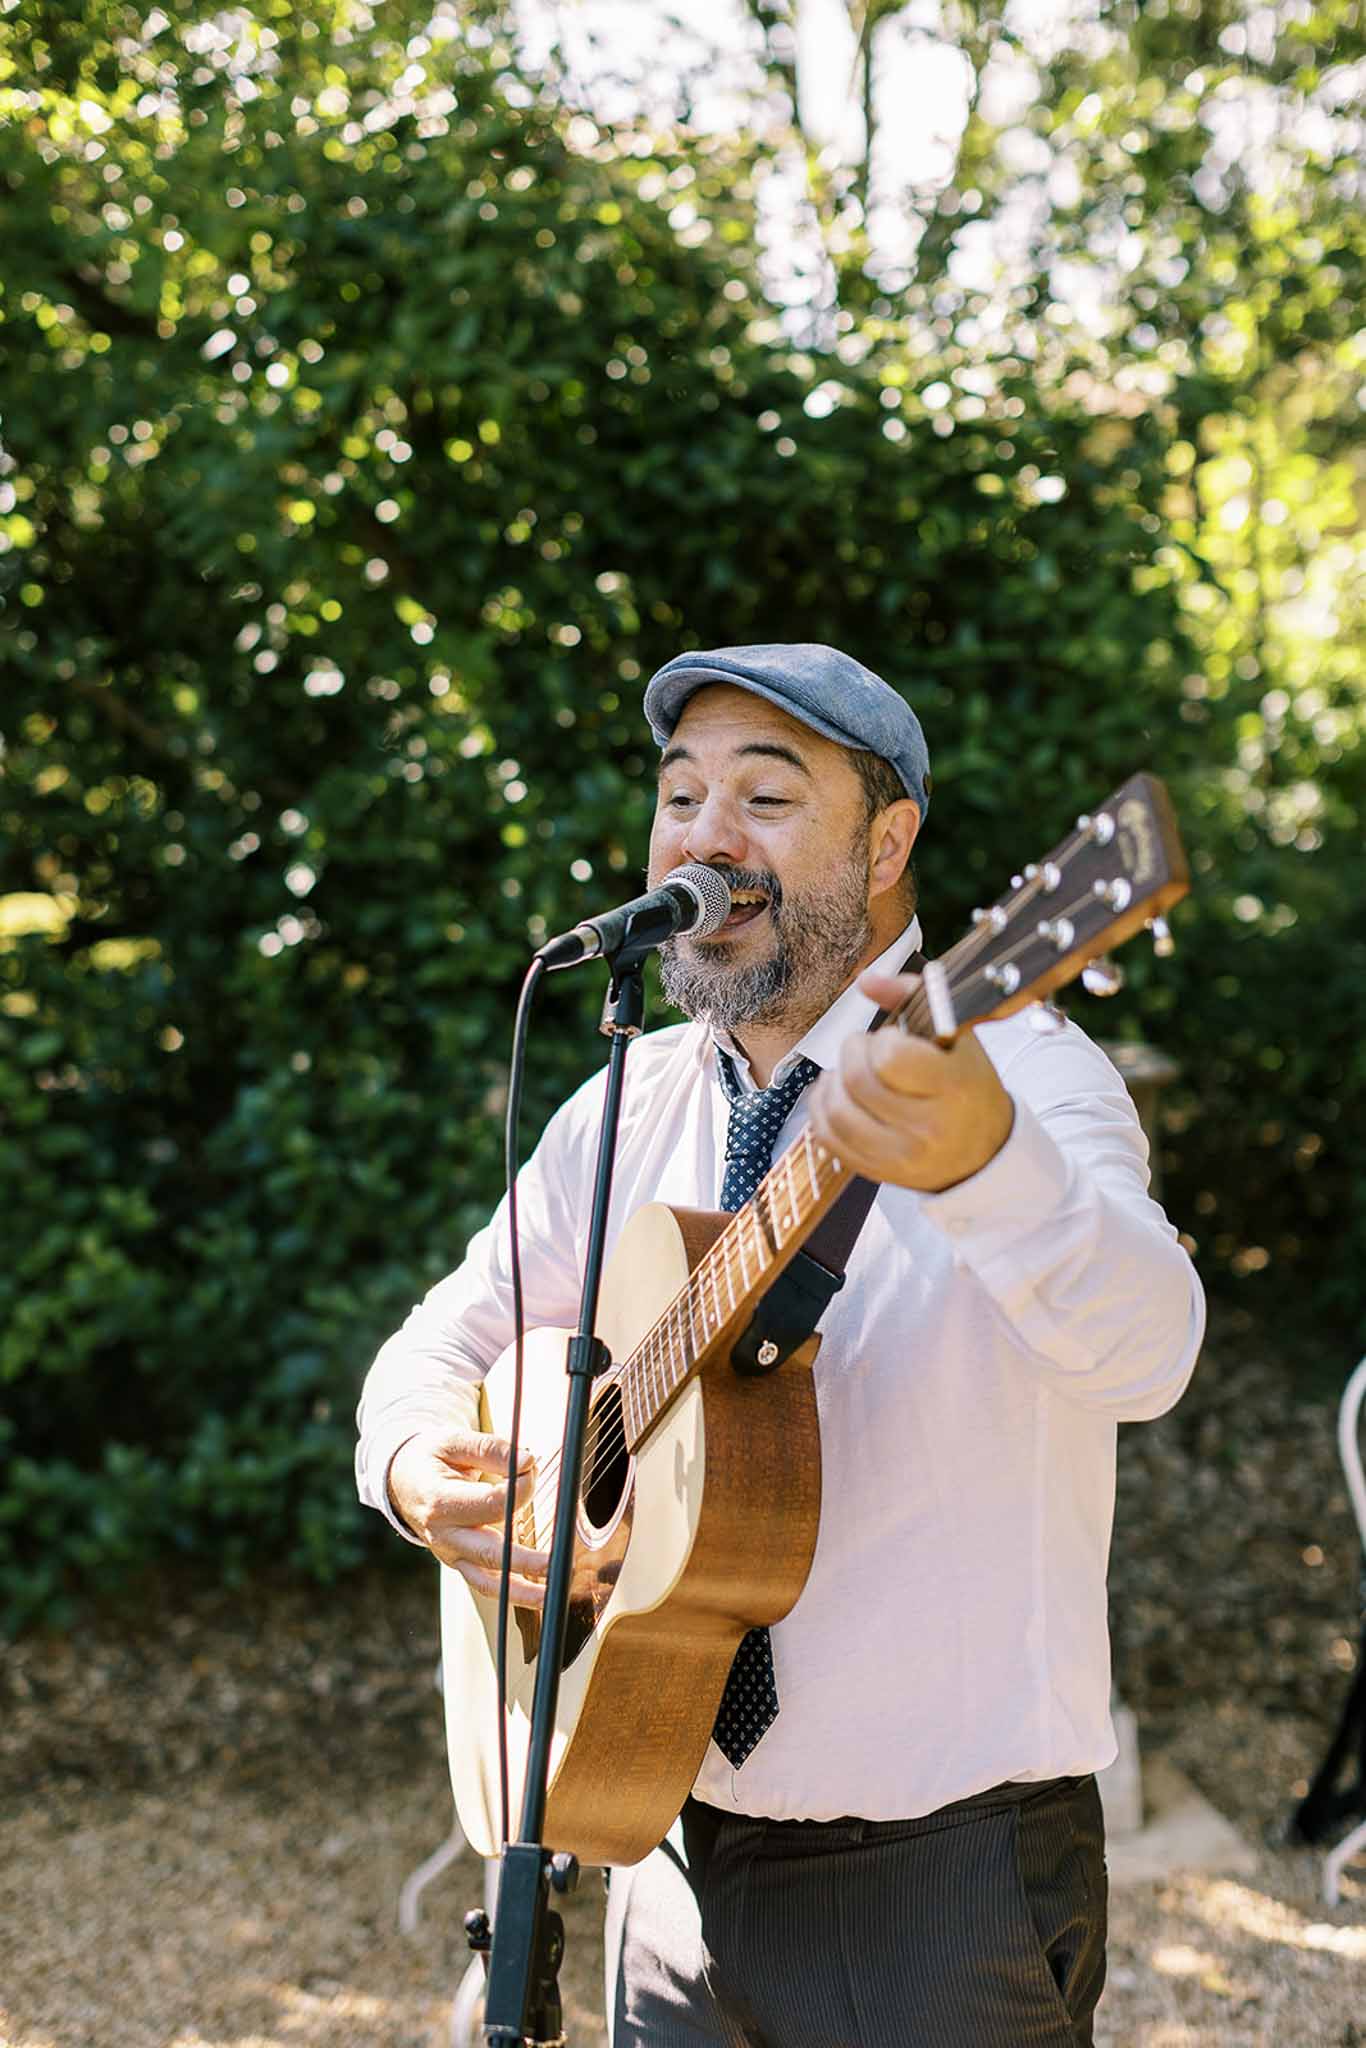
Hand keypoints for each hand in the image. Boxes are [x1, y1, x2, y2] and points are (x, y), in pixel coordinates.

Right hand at [388, 1425, 548, 1607]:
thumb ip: (491, 1449)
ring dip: (521, 1592)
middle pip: (490, 1553)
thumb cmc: (429, 1459)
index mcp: (439, 1502)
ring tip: (551, 1595)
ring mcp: (450, 1554)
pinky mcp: (459, 1562)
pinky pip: (486, 1584)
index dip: (520, 1488)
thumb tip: (527, 1460)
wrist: (402, 1480)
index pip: (491, 1503)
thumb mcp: (453, 1442)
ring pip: (487, 1582)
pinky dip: (512, 1593)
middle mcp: (444, 1535)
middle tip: (558, 1562)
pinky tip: (537, 1597)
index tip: (532, 1469)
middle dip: (527, 1561)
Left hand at [807, 969, 1014, 1193]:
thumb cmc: (967, 1086)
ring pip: (837, 1113)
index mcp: (954, 1087)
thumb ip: (910, 996)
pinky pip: (829, 1140)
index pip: (891, 1058)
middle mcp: (929, 1127)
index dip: (883, 1039)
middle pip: (858, 1082)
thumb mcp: (955, 1036)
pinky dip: (821, 1110)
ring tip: (846, 1070)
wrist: (984, 1151)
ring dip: (832, 1082)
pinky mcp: (880, 1173)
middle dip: (851, 1053)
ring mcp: (903, 1156)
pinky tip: (833, 1093)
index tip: (893, 1037)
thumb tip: (865, 981)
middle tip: (862, 1047)